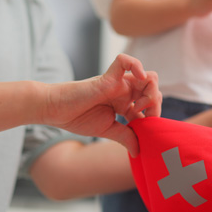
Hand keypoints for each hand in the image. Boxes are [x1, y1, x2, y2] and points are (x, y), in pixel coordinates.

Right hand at [41, 54, 159, 156]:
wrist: (56, 111)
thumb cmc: (77, 118)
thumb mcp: (107, 131)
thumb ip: (125, 137)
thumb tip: (139, 151)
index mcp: (124, 104)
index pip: (149, 106)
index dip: (153, 117)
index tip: (147, 131)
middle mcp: (124, 91)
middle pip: (152, 89)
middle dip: (155, 105)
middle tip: (144, 118)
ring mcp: (117, 83)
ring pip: (146, 75)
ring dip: (150, 90)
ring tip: (137, 105)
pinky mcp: (107, 76)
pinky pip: (125, 61)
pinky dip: (136, 65)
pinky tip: (139, 77)